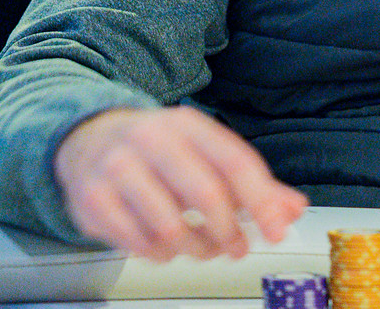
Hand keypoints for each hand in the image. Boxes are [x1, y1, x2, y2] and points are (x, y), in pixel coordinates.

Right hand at [52, 105, 307, 260]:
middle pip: (205, 194)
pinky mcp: (93, 199)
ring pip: (170, 227)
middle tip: (237, 247)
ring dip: (194, 248)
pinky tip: (164, 246)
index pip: (235, 160)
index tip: (277, 229)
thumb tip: (292, 209)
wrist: (88, 139)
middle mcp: (150, 139)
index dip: (262, 200)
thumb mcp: (203, 154)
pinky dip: (159, 254)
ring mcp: (117, 167)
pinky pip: (137, 243)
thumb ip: (251, 184)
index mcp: (186, 124)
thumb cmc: (157, 152)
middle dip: (228, 231)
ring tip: (200, 247)